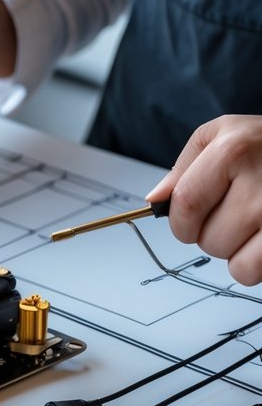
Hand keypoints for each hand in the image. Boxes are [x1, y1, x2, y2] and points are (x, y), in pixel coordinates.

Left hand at [147, 115, 261, 284]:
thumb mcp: (224, 134)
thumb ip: (184, 166)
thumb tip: (155, 200)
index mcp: (235, 151)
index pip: (185, 204)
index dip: (180, 220)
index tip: (187, 220)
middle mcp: (261, 183)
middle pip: (206, 238)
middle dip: (209, 233)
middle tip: (234, 211)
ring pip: (230, 260)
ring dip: (232, 249)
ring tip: (251, 222)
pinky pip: (253, 271)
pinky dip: (252, 264)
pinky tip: (260, 238)